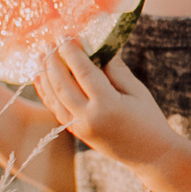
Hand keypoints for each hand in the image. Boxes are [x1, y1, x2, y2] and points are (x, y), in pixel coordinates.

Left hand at [32, 40, 178, 169]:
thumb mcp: (137, 91)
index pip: (83, 72)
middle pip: (62, 83)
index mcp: (107, 105)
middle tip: (49, 41)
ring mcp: (79, 128)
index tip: (66, 35)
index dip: (72, 51)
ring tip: (40, 55)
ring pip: (54, 97)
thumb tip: (98, 48)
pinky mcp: (76, 133)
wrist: (151, 156)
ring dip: (45, 74)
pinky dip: (45, 92)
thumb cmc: (149, 119)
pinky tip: (40, 77)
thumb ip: (116, 70)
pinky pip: (55, 109)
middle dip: (53, 60)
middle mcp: (88, 117)